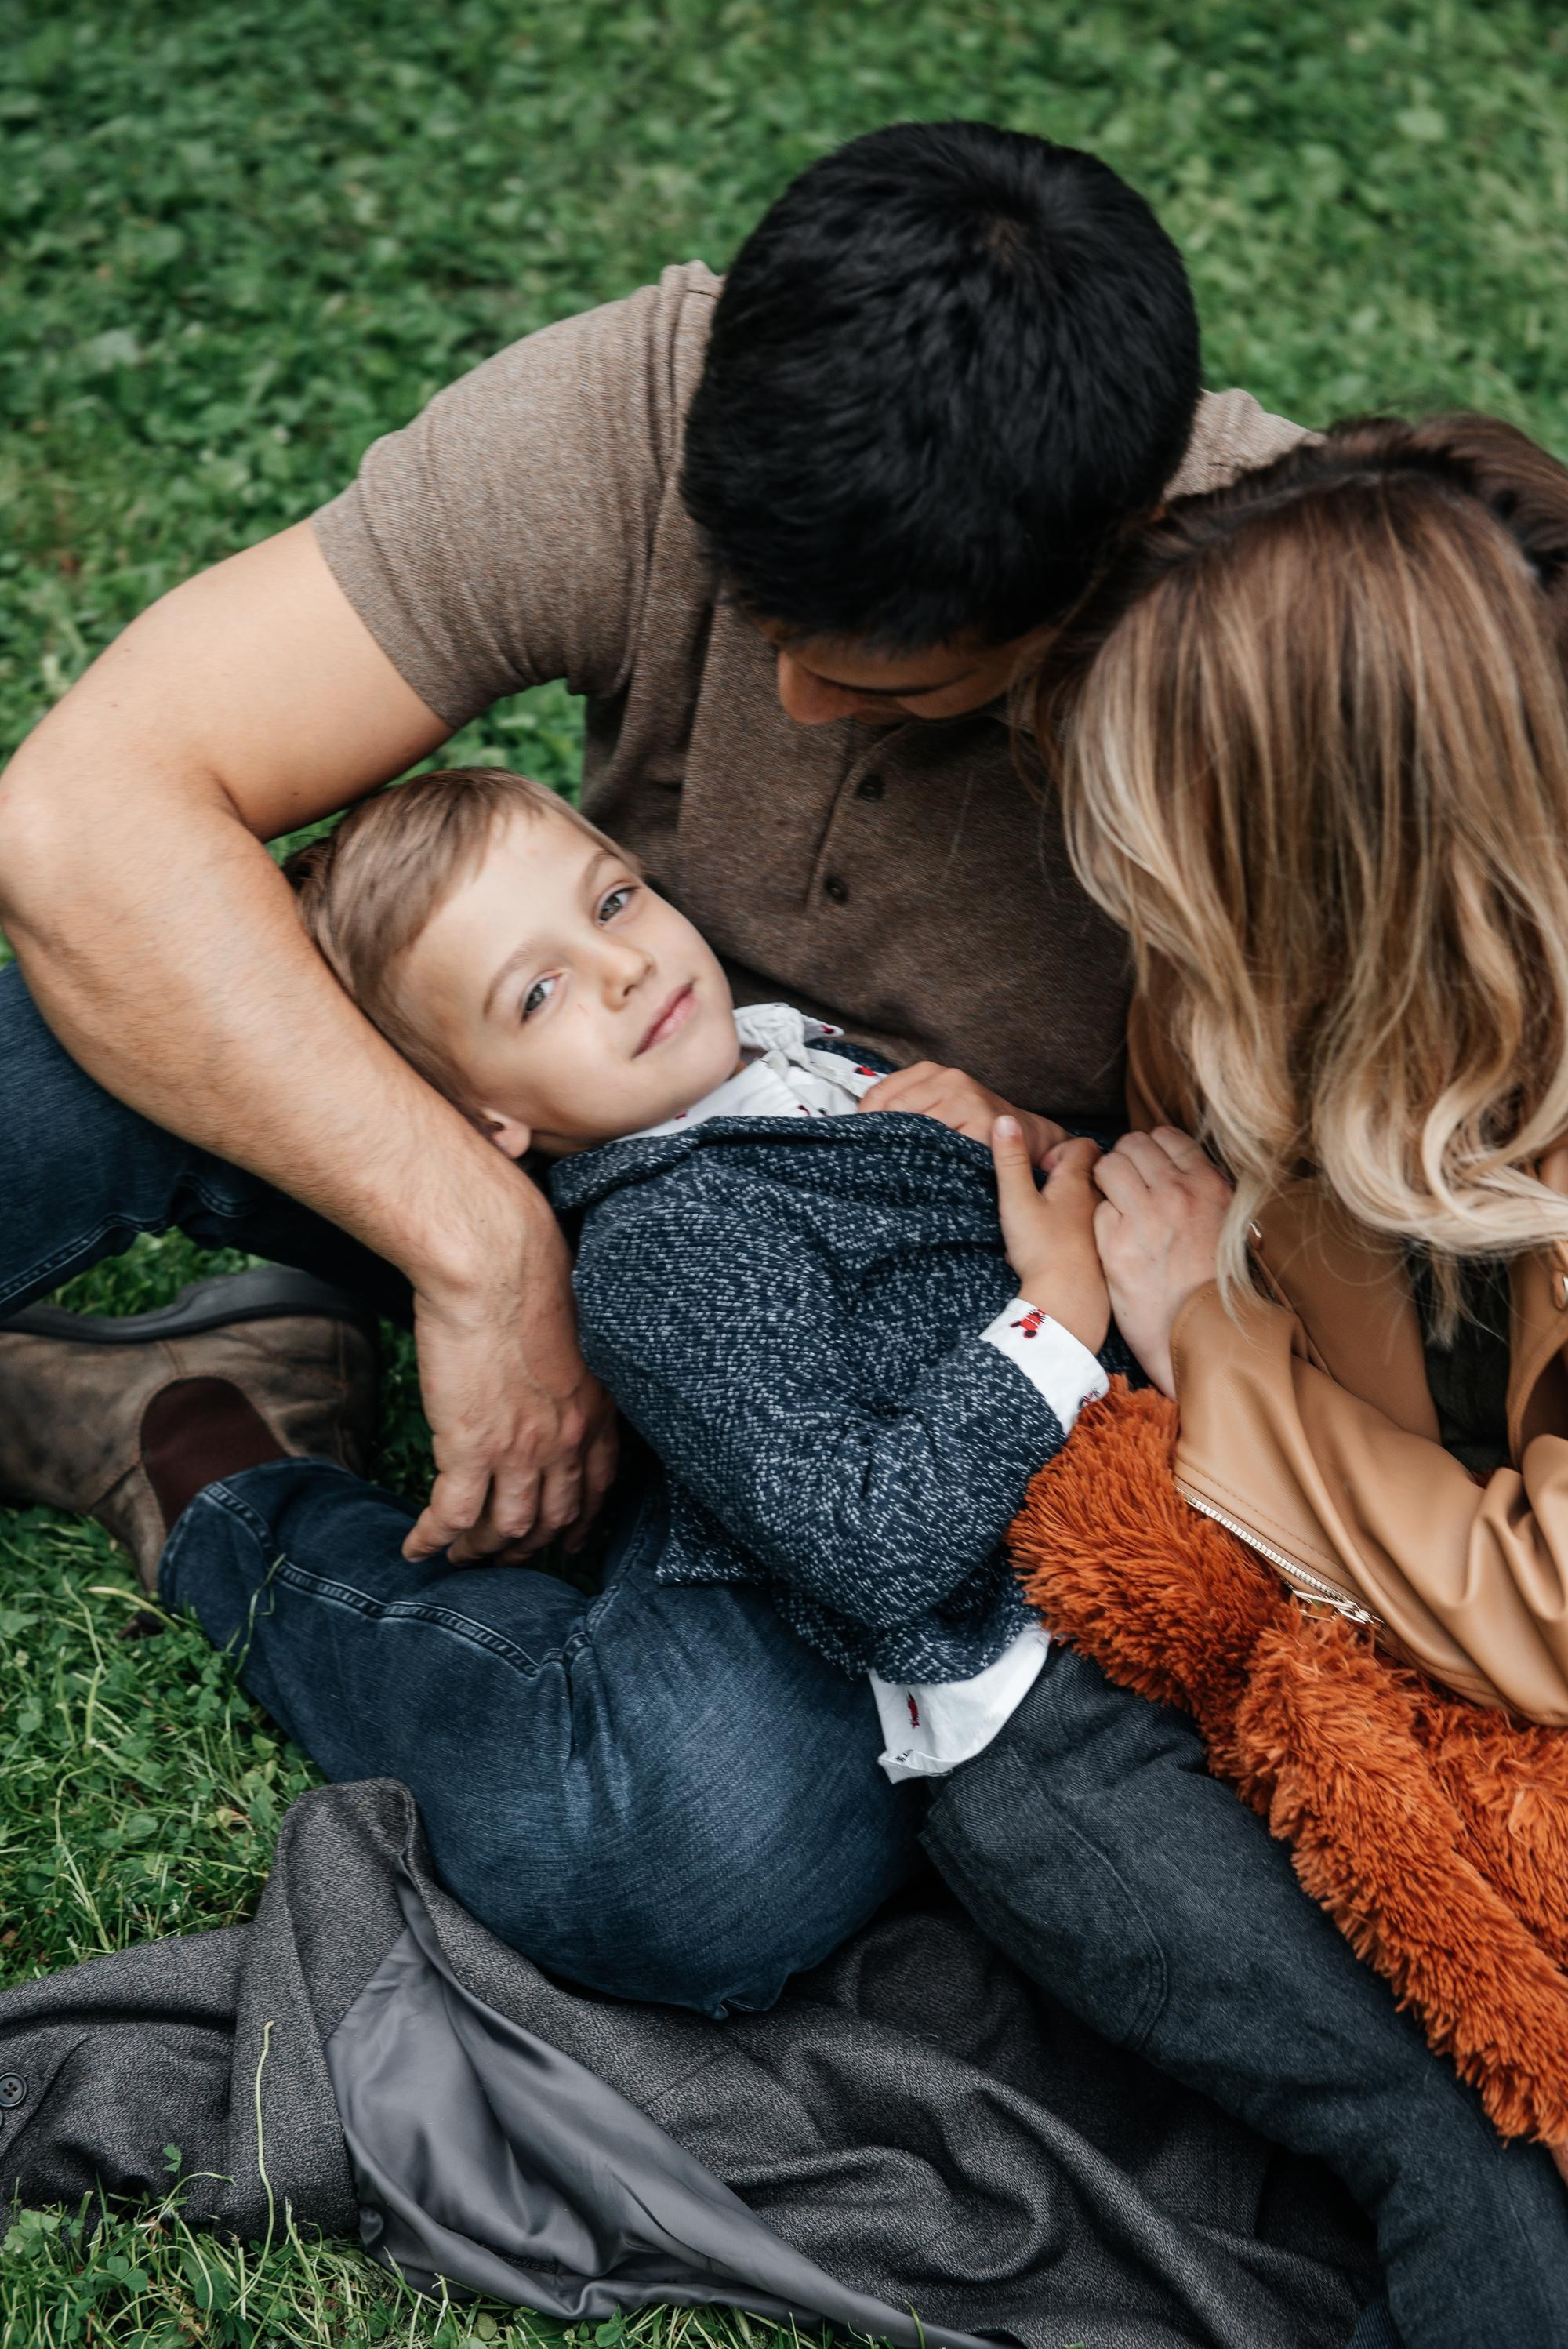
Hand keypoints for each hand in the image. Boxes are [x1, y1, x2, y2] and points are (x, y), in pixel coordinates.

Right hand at [404, 1190, 617, 1562]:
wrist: (497, 1265)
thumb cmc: (528, 1278)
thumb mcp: (573, 1334)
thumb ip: (568, 1370)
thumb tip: (549, 1379)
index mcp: (594, 1411)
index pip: (598, 1488)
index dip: (581, 1522)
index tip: (569, 1540)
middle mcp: (567, 1441)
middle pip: (552, 1519)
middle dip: (527, 1547)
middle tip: (504, 1558)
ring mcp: (522, 1451)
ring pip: (505, 1529)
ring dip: (480, 1551)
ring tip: (459, 1558)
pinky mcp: (471, 1449)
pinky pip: (453, 1516)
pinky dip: (433, 1540)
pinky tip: (418, 1549)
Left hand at [860, 1060, 1064, 1163]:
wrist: (1024, 1137)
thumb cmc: (971, 1125)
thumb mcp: (935, 1105)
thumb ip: (903, 1109)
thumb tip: (857, 1129)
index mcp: (932, 1071)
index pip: (878, 1094)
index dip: (864, 1122)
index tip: (859, 1143)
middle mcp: (950, 1079)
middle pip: (894, 1111)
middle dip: (882, 1138)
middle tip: (875, 1161)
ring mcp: (968, 1099)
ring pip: (917, 1129)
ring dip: (904, 1152)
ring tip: (899, 1169)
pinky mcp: (983, 1124)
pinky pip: (944, 1147)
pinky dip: (932, 1161)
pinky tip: (928, 1171)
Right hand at [990, 1118, 1109, 1354]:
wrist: (1069, 1303)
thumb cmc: (1042, 1250)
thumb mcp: (1016, 1201)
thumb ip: (1010, 1160)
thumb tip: (1004, 1119)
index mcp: (1078, 1183)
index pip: (1084, 1146)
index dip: (1062, 1148)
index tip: (1042, 1166)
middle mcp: (1097, 1202)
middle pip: (1090, 1174)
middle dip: (1067, 1175)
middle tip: (1044, 1190)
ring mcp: (1102, 1229)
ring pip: (1091, 1204)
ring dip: (1072, 1204)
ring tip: (1048, 1219)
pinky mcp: (1103, 1254)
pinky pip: (1091, 1233)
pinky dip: (1077, 1232)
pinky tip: (1057, 1248)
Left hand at [1093, 1128, 1233, 1397]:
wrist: (1199, 1332)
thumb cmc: (1212, 1282)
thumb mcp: (1224, 1224)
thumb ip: (1201, 1190)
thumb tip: (1175, 1164)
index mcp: (1208, 1186)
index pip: (1167, 1136)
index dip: (1150, 1147)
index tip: (1147, 1164)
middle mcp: (1177, 1194)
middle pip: (1133, 1144)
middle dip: (1124, 1159)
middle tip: (1125, 1184)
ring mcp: (1145, 1216)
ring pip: (1109, 1167)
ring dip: (1106, 1182)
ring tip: (1115, 1205)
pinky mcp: (1116, 1242)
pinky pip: (1097, 1206)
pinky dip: (1101, 1218)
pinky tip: (1112, 1236)